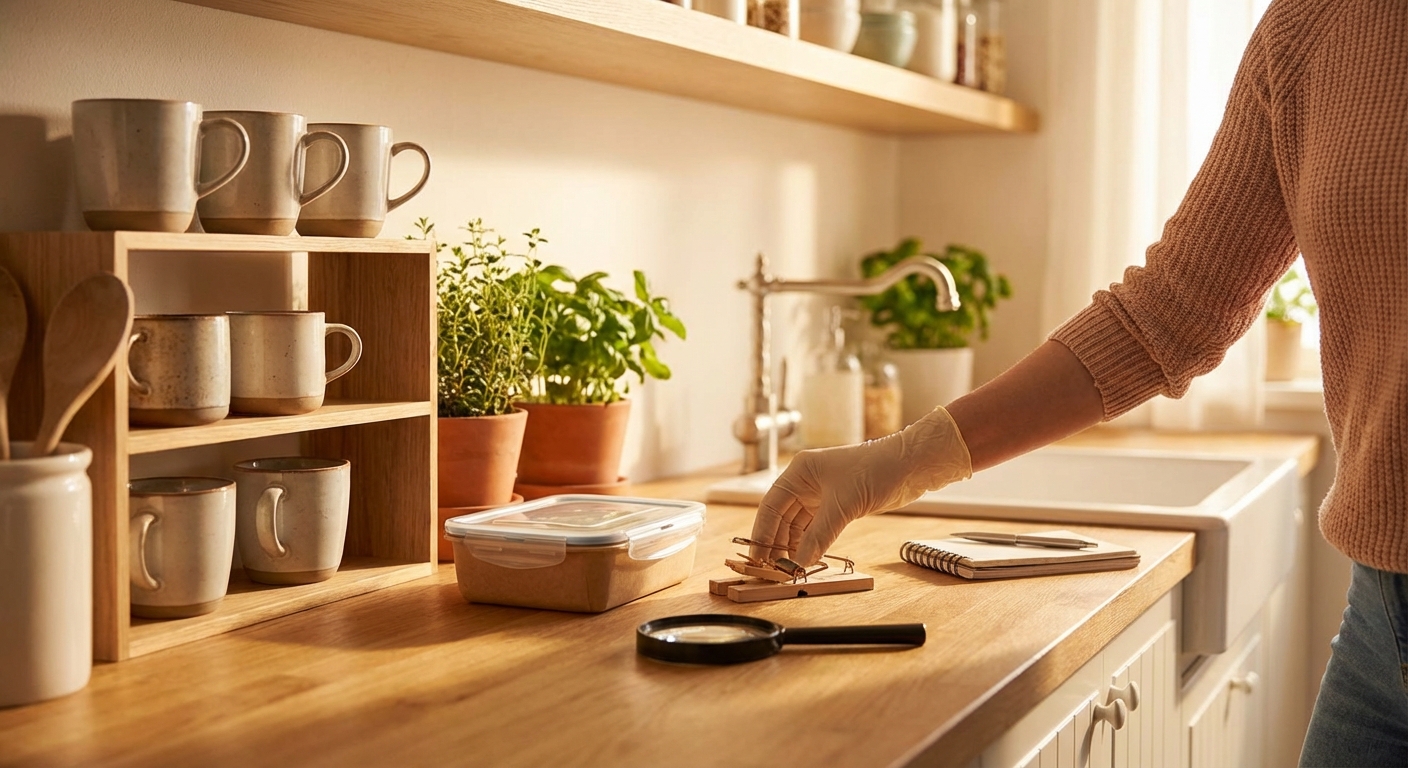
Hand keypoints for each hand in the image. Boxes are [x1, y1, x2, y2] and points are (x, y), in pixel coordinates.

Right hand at [749, 407, 972, 565]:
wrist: (910, 465)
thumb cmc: (876, 469)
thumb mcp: (843, 505)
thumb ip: (819, 535)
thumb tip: (801, 562)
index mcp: (800, 471)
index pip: (771, 505)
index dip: (762, 532)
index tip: (757, 555)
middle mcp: (806, 482)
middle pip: (782, 518)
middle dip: (778, 543)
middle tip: (775, 568)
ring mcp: (821, 495)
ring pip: (798, 525)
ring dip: (794, 546)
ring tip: (791, 568)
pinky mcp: (837, 505)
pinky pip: (816, 529)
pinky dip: (811, 544)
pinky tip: (808, 559)